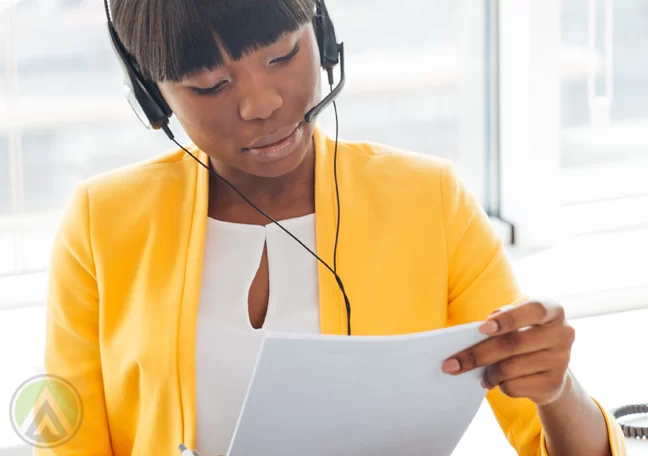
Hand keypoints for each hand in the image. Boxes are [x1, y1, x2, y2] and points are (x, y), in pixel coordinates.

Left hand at [441, 299, 575, 405]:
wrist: (551, 369)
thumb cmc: (524, 335)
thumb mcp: (516, 321)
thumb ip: (499, 320)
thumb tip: (477, 333)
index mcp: (552, 310)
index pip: (533, 310)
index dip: (507, 319)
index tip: (482, 328)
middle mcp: (563, 333)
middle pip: (512, 344)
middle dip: (477, 355)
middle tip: (452, 364)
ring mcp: (562, 360)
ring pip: (510, 368)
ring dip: (487, 373)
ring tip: (480, 374)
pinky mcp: (554, 384)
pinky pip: (515, 386)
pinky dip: (500, 385)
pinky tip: (499, 382)